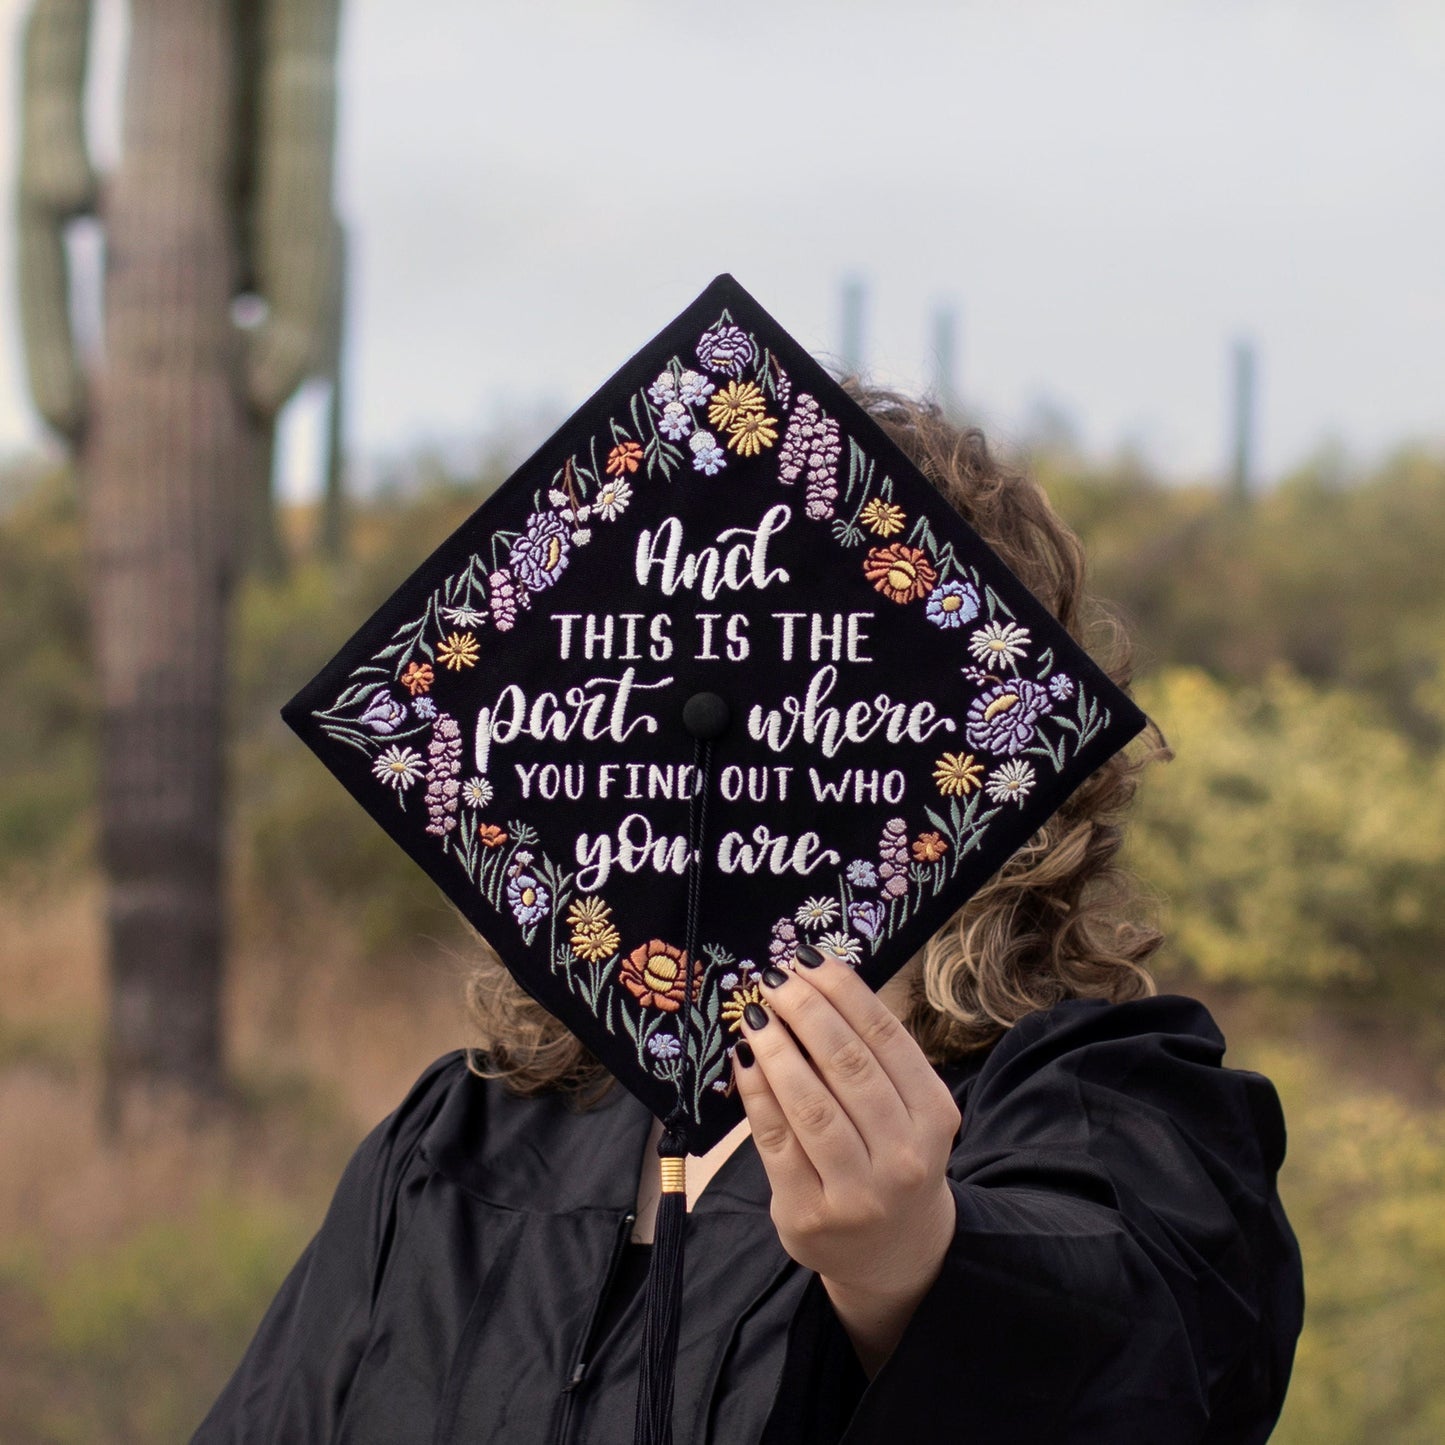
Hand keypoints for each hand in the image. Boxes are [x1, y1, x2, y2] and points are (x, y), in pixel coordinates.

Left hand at [732, 948, 961, 1374]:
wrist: (895, 1255)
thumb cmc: (893, 1159)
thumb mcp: (906, 1110)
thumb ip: (870, 1057)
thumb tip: (811, 982)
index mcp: (933, 1114)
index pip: (885, 1035)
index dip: (842, 990)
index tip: (807, 958)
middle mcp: (904, 1155)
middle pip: (848, 1065)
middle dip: (805, 1011)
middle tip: (773, 978)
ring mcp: (858, 1192)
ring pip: (810, 1105)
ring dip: (777, 1049)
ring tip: (755, 1014)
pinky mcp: (809, 1215)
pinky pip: (775, 1142)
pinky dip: (756, 1095)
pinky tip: (744, 1061)